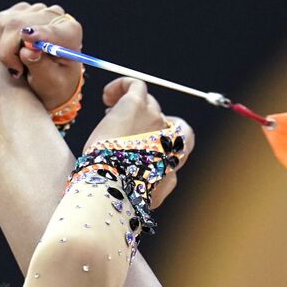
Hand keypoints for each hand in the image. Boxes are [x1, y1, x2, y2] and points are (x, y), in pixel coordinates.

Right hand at [0, 2, 82, 111]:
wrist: (52, 78)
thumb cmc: (55, 84)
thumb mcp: (51, 83)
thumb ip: (41, 67)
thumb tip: (27, 51)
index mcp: (69, 33)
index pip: (53, 31)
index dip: (39, 33)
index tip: (26, 36)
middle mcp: (53, 16)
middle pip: (18, 24)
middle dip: (9, 50)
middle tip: (17, 70)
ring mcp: (35, 10)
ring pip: (4, 23)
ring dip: (4, 47)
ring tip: (19, 63)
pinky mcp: (19, 10)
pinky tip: (13, 51)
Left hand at [85, 78, 193, 210]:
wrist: (110, 185)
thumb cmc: (122, 195)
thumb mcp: (143, 200)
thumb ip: (151, 191)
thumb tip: (149, 195)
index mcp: (171, 165)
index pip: (179, 144)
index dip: (160, 140)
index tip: (139, 144)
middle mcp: (169, 140)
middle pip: (162, 122)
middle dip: (144, 122)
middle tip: (122, 128)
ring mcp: (155, 120)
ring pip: (149, 103)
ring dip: (131, 106)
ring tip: (109, 111)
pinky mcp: (136, 105)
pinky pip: (135, 85)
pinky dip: (122, 86)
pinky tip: (107, 96)